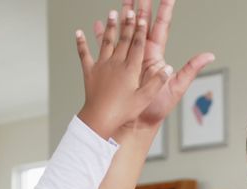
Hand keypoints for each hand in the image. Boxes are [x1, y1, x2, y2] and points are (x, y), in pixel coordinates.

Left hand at [75, 8, 170, 138]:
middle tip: (130, 9)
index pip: (138, 45)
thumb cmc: (123, 111)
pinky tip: (79, 32)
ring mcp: (102, 66)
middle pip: (123, 39)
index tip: (143, 18)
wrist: (99, 119)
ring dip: (109, 26)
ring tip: (112, 12)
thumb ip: (156, 82)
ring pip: (106, 41)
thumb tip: (168, 68)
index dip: (141, 30)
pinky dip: (81, 43)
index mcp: (130, 69)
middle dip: (128, 23)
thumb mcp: (144, 99)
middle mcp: (116, 63)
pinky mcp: (89, 72)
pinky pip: (84, 54)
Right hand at [94, 0, 214, 128]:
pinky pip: (107, 46)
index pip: (161, 26)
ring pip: (124, 30)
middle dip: (140, 5)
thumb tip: (209, 55)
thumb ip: (190, 69)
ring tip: (121, 1)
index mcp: (155, 54)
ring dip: (122, 15)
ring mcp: (128, 57)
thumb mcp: (176, 86)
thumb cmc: (157, 108)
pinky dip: (103, 35)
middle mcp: (142, 52)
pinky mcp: (116, 66)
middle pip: (141, 22)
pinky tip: (99, 24)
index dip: (164, 10)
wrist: (136, 122)